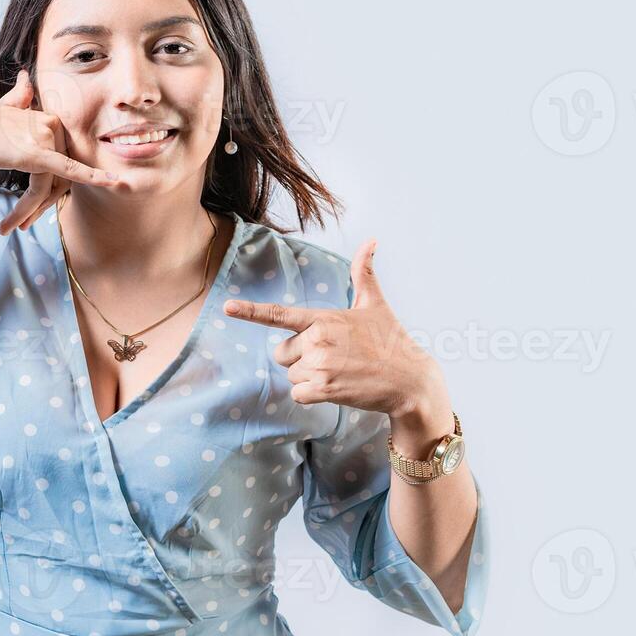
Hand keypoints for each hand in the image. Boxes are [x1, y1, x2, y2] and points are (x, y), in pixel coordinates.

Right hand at [0, 68, 125, 234]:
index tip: (29, 212)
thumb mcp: (0, 110)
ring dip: (30, 211)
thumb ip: (18, 98)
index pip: (60, 160)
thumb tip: (26, 78)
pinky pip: (68, 170)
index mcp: (46, 117)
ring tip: (11, 226)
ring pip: (49, 185)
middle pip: (58, 176)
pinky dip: (92, 177)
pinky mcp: (37, 153)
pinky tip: (113, 183)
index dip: (47, 189)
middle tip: (19, 225)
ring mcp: (45, 138)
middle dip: (39, 206)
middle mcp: (50, 124)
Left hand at [220, 237, 445, 420]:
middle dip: (300, 358)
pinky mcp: (324, 388)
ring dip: (309, 378)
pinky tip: (336, 388)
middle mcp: (317, 339)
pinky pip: (298, 394)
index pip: (279, 314)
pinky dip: (312, 395)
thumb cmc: (391, 341)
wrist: (409, 380)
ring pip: (291, 375)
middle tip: (332, 358)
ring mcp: (320, 364)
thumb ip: (364, 273)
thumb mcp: (375, 304)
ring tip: (340, 372)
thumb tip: (371, 240)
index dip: (250, 312)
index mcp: (324, 318)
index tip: (226, 308)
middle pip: (281, 353)